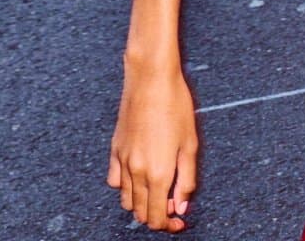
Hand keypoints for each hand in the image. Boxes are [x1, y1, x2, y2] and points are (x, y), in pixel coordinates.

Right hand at [106, 55, 197, 231]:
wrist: (151, 79)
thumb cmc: (175, 105)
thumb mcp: (190, 143)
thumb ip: (187, 179)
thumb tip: (182, 206)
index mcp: (158, 174)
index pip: (157, 218)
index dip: (168, 225)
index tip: (179, 221)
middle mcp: (137, 173)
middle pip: (141, 213)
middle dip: (158, 216)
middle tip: (173, 206)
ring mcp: (122, 161)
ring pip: (127, 201)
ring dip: (142, 204)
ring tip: (158, 192)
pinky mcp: (115, 150)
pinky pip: (115, 181)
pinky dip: (126, 188)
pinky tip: (139, 177)